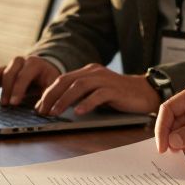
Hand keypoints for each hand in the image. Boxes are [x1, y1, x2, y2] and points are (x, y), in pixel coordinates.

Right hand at [0, 56, 59, 105]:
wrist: (44, 70)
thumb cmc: (48, 80)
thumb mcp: (54, 85)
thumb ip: (49, 97)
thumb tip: (41, 111)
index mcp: (34, 64)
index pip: (24, 75)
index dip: (18, 89)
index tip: (14, 103)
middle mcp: (19, 62)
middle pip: (8, 73)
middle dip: (5, 90)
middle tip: (4, 105)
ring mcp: (8, 66)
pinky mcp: (0, 72)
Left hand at [33, 65, 159, 115]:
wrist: (146, 93)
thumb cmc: (119, 96)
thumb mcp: (96, 93)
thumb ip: (81, 95)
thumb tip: (58, 107)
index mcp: (87, 71)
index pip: (62, 79)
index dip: (48, 93)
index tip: (39, 107)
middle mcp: (94, 72)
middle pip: (66, 81)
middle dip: (51, 96)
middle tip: (42, 111)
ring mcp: (105, 79)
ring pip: (79, 86)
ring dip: (64, 100)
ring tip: (54, 112)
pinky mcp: (115, 90)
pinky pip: (98, 95)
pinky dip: (86, 103)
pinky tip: (78, 112)